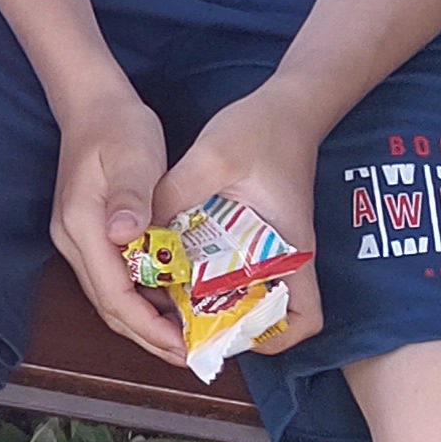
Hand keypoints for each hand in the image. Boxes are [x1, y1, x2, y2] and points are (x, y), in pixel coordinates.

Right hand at [49, 81, 182, 358]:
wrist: (91, 103)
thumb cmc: (117, 127)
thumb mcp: (133, 156)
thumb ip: (130, 195)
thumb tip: (124, 235)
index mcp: (82, 226)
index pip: (113, 295)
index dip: (149, 327)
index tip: (185, 346)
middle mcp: (73, 240)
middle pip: (108, 306)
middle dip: (149, 335)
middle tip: (192, 354)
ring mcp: (76, 238)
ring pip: (109, 296)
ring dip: (145, 320)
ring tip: (187, 335)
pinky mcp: (87, 233)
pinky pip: (113, 278)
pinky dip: (141, 297)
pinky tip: (170, 300)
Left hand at [158, 98, 327, 350]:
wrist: (287, 104)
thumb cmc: (262, 130)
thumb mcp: (212, 158)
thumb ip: (174, 192)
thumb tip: (135, 228)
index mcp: (292, 247)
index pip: (305, 317)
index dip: (274, 337)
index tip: (226, 333)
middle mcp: (288, 254)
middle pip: (268, 314)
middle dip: (227, 326)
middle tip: (179, 325)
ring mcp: (275, 244)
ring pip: (249, 292)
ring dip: (214, 301)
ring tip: (166, 300)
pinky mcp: (260, 230)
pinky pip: (237, 266)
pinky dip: (210, 273)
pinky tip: (174, 262)